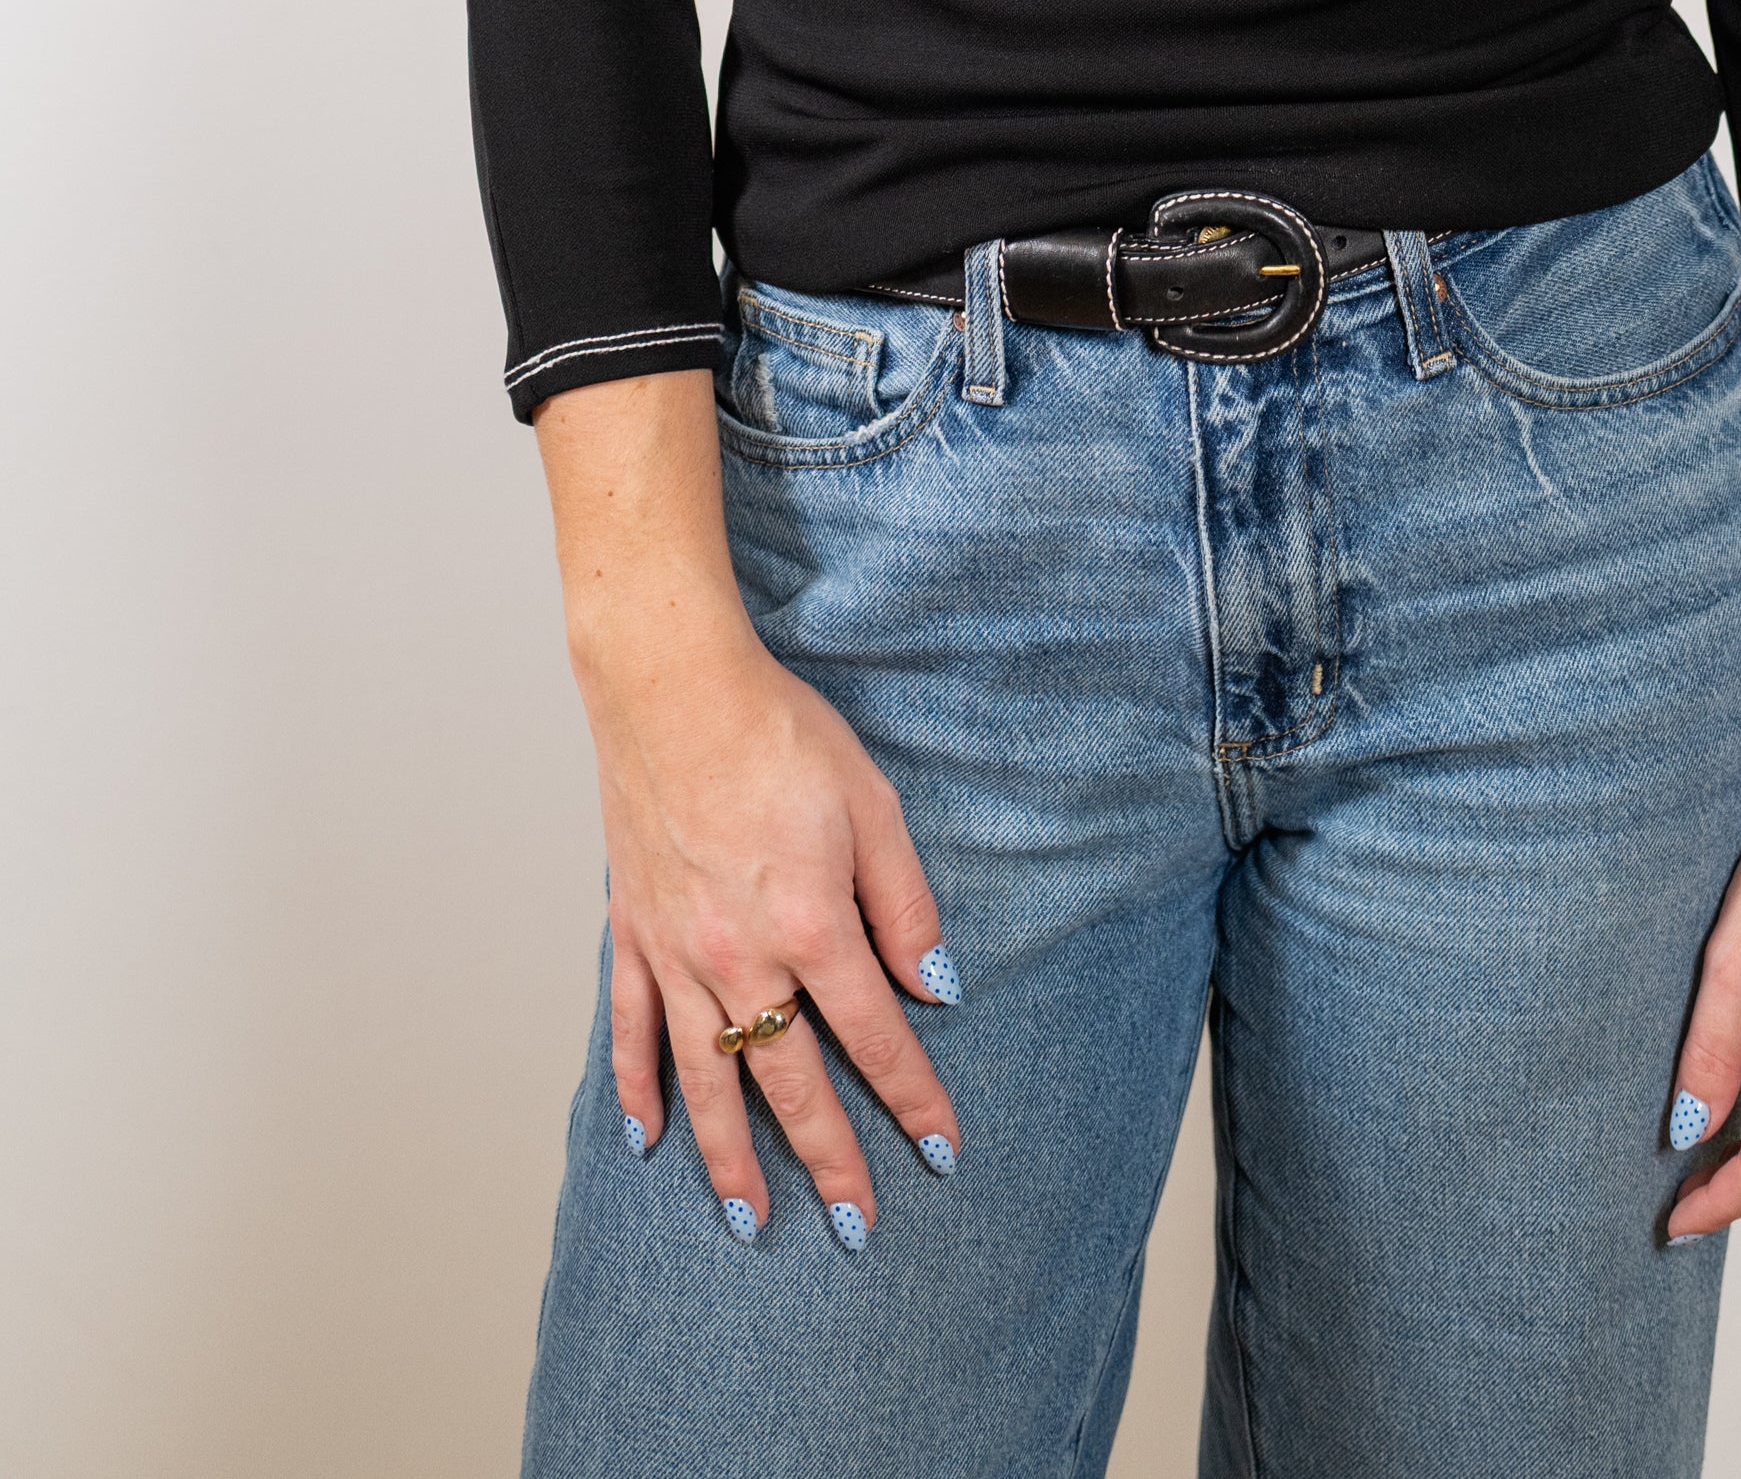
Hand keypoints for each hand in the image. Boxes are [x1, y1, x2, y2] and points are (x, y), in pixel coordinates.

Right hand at [589, 634, 962, 1238]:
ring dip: (731, 1158)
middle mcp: (740, 956)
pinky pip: (630, 1030)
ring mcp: (676, 951)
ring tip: (751, 1220)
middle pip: (790, 1082)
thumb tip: (934, 985)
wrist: (674, 687)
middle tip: (857, 1224)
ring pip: (706, 1078)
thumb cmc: (780, 733)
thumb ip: (904, 903)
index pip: (874, 1036)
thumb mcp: (873, 806)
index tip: (939, 1149)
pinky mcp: (630, 932)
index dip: (912, 1096)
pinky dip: (637, 1089)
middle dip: (830, 1159)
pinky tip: (648, 1139)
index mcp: (811, 925)